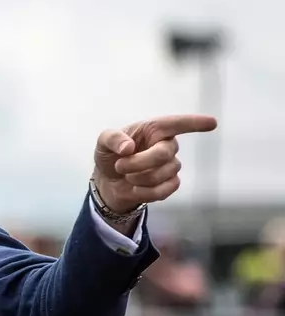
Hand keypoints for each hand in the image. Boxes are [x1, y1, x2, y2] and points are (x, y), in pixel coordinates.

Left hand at [92, 114, 217, 215]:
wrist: (108, 180)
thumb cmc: (110, 155)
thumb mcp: (103, 142)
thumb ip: (112, 139)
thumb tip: (128, 148)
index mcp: (155, 129)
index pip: (178, 124)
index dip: (195, 123)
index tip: (212, 123)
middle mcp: (167, 145)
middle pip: (163, 154)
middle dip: (138, 163)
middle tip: (120, 165)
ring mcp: (172, 165)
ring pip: (162, 174)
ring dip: (138, 178)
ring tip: (127, 175)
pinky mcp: (171, 183)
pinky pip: (165, 189)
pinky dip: (145, 192)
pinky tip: (136, 188)